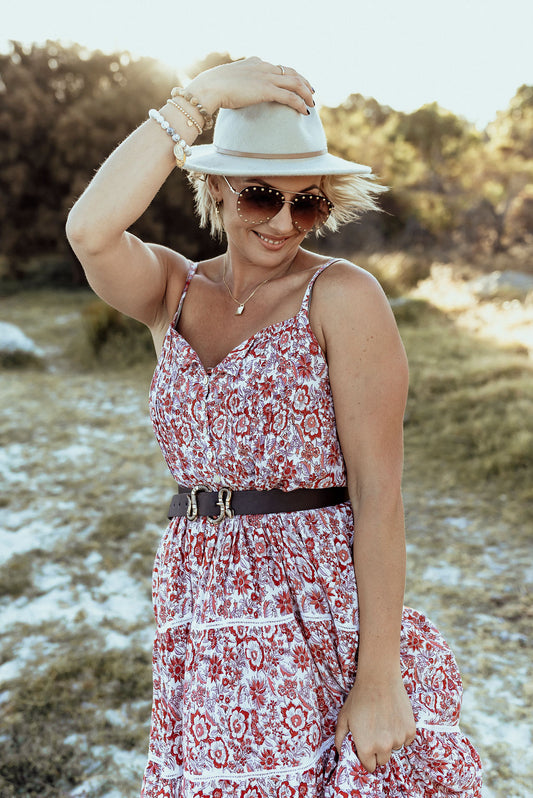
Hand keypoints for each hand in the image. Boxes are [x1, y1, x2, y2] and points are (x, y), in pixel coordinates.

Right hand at [185, 57, 313, 116]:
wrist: (209, 88)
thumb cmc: (213, 88)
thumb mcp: (229, 82)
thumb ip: (239, 84)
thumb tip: (237, 94)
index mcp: (255, 62)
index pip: (279, 67)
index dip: (291, 76)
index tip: (298, 84)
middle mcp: (263, 67)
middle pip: (291, 73)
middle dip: (304, 83)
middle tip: (311, 93)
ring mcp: (266, 77)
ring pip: (295, 83)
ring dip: (306, 94)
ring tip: (311, 104)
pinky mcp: (266, 90)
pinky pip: (290, 96)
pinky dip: (300, 103)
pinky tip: (305, 111)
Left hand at [334, 672, 416, 772]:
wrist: (378, 678)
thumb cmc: (359, 697)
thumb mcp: (343, 718)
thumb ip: (340, 739)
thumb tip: (341, 753)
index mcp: (366, 748)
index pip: (369, 767)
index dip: (367, 758)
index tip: (366, 749)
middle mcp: (384, 747)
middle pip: (383, 760)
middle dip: (379, 751)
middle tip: (374, 733)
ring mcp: (399, 739)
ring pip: (395, 749)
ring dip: (390, 741)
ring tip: (383, 721)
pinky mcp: (410, 730)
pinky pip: (406, 739)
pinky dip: (401, 732)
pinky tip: (393, 718)